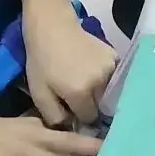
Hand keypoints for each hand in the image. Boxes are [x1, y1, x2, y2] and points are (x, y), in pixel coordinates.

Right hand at [0, 116, 102, 155]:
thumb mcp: (7, 127)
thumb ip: (27, 132)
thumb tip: (42, 136)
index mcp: (31, 126)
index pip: (61, 130)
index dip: (82, 136)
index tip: (104, 140)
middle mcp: (31, 136)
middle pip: (67, 142)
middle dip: (90, 148)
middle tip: (112, 153)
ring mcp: (21, 153)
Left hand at [23, 9, 114, 127]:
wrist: (53, 28)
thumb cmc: (41, 62)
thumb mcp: (39, 93)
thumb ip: (54, 117)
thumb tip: (70, 127)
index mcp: (80, 93)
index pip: (89, 117)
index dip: (80, 117)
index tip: (72, 110)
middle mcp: (100, 82)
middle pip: (101, 105)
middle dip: (91, 105)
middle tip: (76, 95)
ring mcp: (110, 67)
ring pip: (109, 91)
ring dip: (99, 91)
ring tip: (84, 81)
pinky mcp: (115, 56)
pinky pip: (114, 77)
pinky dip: (105, 78)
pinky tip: (91, 70)